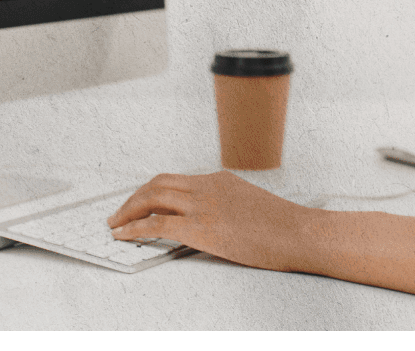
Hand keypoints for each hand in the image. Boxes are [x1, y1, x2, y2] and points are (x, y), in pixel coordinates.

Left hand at [107, 171, 312, 271]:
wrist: (299, 232)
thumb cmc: (282, 226)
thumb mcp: (249, 204)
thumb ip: (225, 204)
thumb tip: (207, 220)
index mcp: (218, 179)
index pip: (173, 179)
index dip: (149, 191)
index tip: (138, 202)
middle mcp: (207, 186)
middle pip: (157, 184)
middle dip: (133, 198)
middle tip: (118, 213)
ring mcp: (204, 204)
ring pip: (152, 198)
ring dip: (128, 210)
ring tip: (115, 224)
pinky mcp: (203, 227)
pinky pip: (158, 223)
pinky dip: (135, 228)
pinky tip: (123, 235)